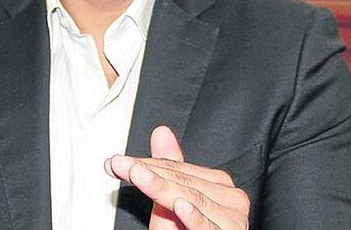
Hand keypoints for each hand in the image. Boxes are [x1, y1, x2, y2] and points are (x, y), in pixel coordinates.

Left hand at [105, 126, 249, 229]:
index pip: (178, 170)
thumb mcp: (171, 203)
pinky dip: (193, 217)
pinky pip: (208, 226)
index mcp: (219, 185)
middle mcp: (230, 199)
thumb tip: (161, 132)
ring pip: (192, 200)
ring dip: (161, 188)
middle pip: (183, 183)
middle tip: (121, 165)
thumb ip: (168, 170)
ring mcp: (232, 218)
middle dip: (147, 173)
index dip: (146, 164)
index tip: (118, 163)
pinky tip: (180, 207)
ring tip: (138, 175)